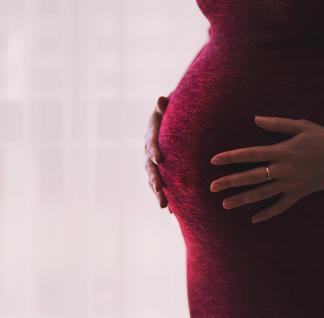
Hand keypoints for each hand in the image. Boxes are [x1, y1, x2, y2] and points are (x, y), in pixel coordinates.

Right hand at [144, 95, 172, 214]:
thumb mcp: (168, 106)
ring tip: (164, 206)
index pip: (150, 142)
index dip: (153, 150)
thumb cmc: (173, 111)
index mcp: (151, 135)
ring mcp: (154, 164)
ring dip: (158, 193)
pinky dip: (167, 197)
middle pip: (150, 167)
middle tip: (159, 188)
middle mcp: (149, 152)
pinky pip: (163, 186)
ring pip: (154, 180)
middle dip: (155, 178)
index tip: (159, 158)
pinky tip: (173, 212)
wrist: (174, 121)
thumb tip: (161, 99)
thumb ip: (164, 105)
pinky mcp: (162, 172)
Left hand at [209, 116, 323, 223]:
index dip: (231, 157)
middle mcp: (284, 169)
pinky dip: (268, 213)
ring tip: (226, 204)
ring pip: (263, 194)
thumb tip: (255, 119)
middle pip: (251, 177)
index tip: (214, 160)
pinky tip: (254, 220)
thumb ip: (277, 124)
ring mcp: (292, 183)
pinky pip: (282, 206)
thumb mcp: (301, 125)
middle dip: (230, 181)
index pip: (250, 154)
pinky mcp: (300, 193)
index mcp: (282, 151)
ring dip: (243, 199)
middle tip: (212, 187)